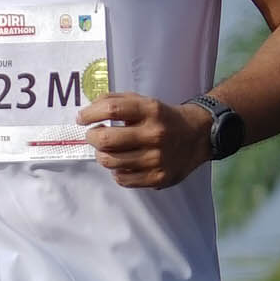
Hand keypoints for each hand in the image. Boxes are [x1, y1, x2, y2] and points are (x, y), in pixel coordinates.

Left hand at [80, 94, 213, 188]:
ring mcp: (157, 158)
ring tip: (107, 150)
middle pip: (106, 139)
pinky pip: (123, 179)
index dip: (90, 114)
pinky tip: (122, 164)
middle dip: (91, 137)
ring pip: (111, 162)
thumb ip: (116, 101)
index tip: (82, 118)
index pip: (111, 110)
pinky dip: (116, 172)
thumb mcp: (144, 101)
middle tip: (93, 135)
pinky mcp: (158, 177)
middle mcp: (154, 133)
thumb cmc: (163, 118)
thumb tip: (87, 111)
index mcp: (150, 110)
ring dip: (102, 155)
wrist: (197, 136)